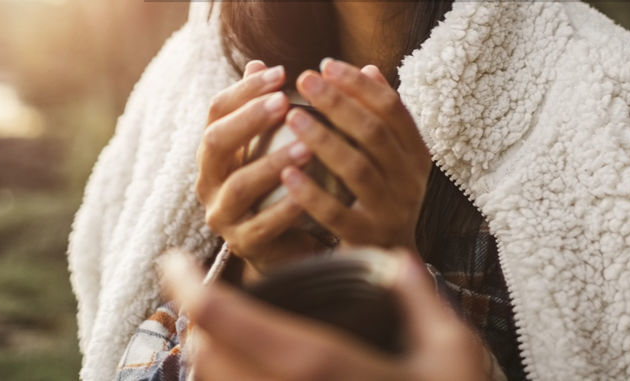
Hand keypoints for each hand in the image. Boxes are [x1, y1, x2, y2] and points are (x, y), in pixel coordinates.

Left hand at [159, 249, 488, 380]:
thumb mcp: (455, 353)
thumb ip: (421, 300)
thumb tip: (399, 261)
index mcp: (320, 365)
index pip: (222, 319)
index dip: (185, 284)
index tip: (174, 260)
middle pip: (204, 353)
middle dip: (197, 318)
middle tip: (209, 295)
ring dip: (207, 359)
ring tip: (222, 336)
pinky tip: (244, 372)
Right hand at [195, 60, 322, 273]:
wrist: (284, 244)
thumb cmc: (278, 182)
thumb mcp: (269, 143)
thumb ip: (263, 107)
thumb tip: (259, 62)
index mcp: (213, 150)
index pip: (217, 111)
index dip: (245, 90)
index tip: (281, 72)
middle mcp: (209, 180)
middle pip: (215, 142)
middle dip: (249, 119)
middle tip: (285, 101)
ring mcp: (222, 215)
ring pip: (239, 185)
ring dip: (273, 163)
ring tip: (308, 147)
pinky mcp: (243, 245)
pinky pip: (262, 226)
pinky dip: (285, 208)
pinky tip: (309, 193)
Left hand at [282, 60, 432, 251]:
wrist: (389, 262)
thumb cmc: (380, 195)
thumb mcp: (390, 157)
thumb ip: (380, 117)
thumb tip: (369, 67)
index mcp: (415, 154)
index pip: (391, 108)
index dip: (359, 84)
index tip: (325, 64)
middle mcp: (410, 181)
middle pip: (374, 133)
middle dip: (338, 103)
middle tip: (303, 80)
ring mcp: (391, 211)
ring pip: (357, 169)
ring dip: (323, 139)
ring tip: (292, 117)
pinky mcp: (366, 239)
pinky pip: (337, 214)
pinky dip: (312, 192)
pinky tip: (287, 172)